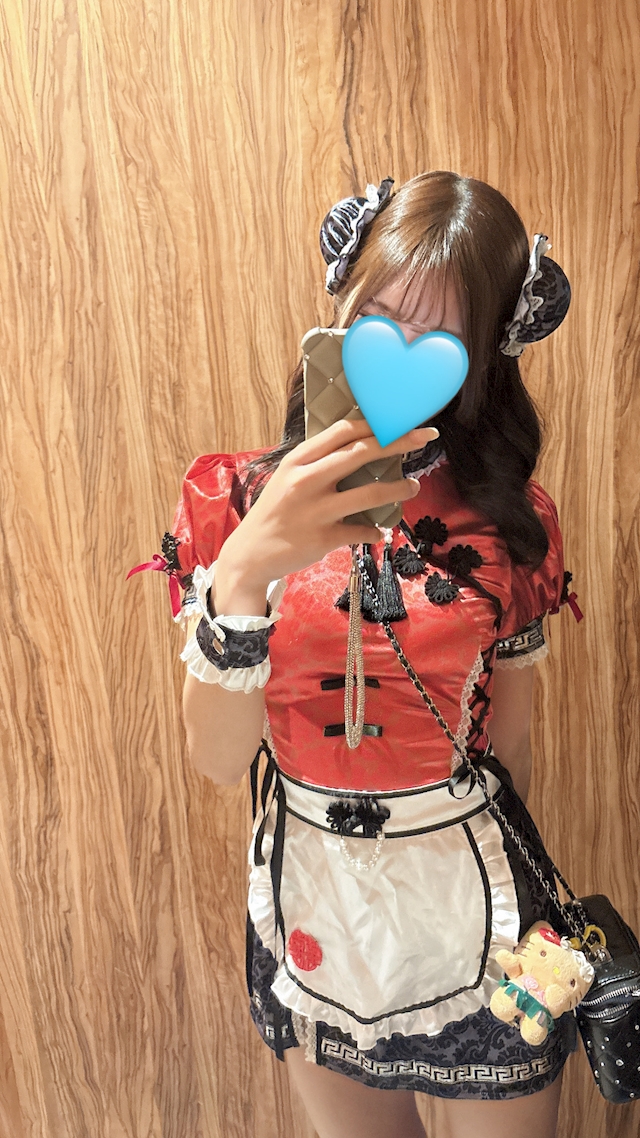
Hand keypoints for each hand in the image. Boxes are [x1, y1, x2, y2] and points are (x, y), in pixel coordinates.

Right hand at [216, 419, 438, 593]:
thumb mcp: (288, 476)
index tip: (400, 420)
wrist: (251, 552)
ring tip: (412, 487)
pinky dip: (375, 529)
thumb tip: (359, 443)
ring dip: (399, 489)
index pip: (344, 431)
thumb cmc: (276, 510)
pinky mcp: (324, 537)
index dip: (376, 423)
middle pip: (362, 453)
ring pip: (371, 492)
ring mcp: (316, 509)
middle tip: (425, 438)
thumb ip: (318, 461)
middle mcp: (307, 480)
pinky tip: (378, 529)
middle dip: (400, 442)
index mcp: (299, 459)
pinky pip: (363, 529)